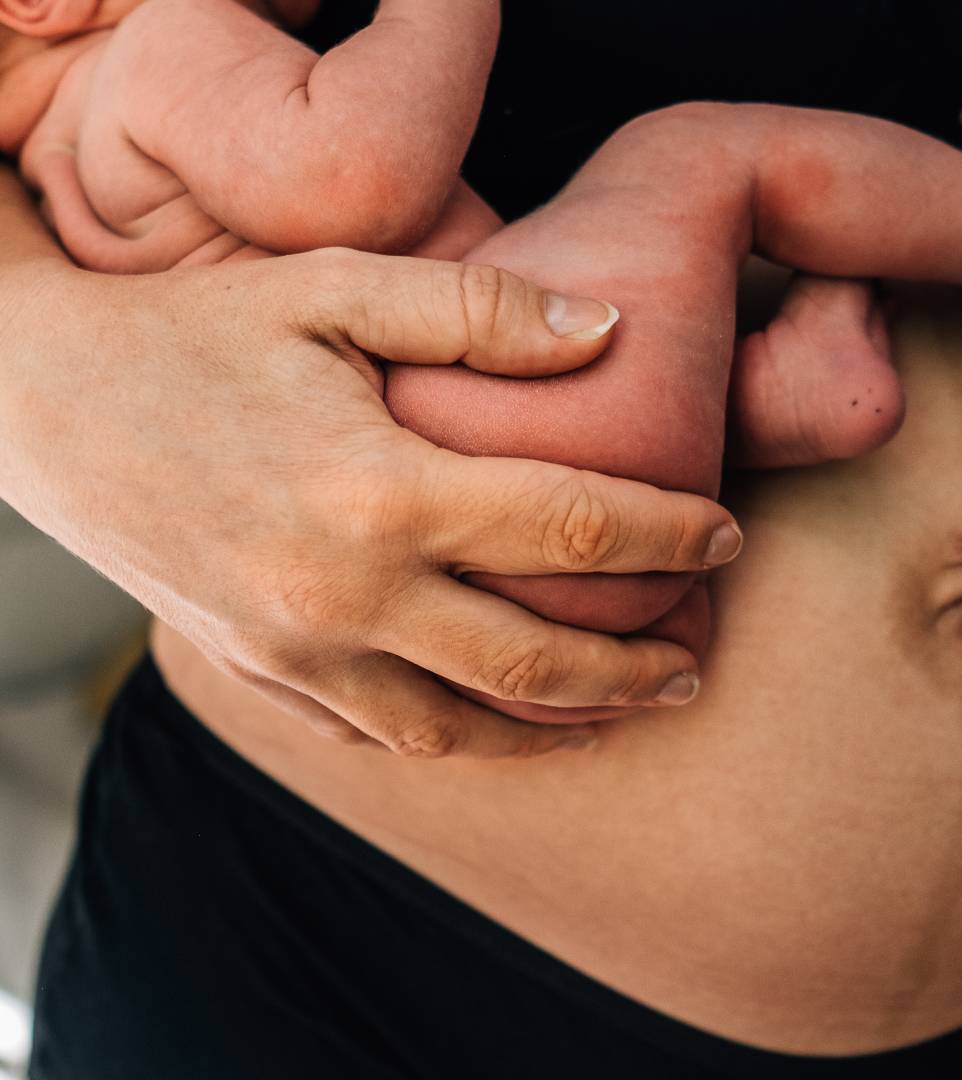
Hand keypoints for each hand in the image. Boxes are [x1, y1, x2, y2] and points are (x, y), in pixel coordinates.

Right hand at [0, 194, 736, 758]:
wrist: (43, 407)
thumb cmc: (194, 337)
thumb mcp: (334, 290)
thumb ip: (480, 311)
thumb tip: (608, 329)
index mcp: (375, 492)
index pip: (568, 527)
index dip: (667, 534)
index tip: (726, 534)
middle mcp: (344, 596)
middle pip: (537, 661)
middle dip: (639, 663)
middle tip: (701, 654)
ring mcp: (301, 657)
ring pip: (468, 729)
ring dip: (567, 726)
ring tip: (632, 704)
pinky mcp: (266, 679)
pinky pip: (391, 741)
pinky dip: (470, 741)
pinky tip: (514, 724)